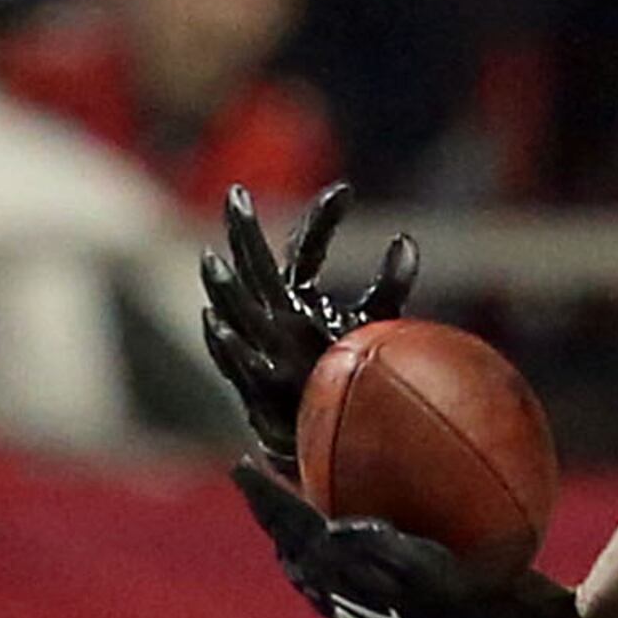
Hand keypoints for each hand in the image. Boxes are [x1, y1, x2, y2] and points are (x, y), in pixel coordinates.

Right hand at [199, 182, 417, 464]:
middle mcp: (273, 313)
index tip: (346, 192)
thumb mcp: (376, 318)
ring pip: (236, 309)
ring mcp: (262, 345)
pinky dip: (226, 341)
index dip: (323, 220)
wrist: (326, 425)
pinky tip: (217, 321)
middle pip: (254, 266)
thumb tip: (405, 239)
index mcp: (298, 294)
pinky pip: (238, 360)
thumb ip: (391, 281)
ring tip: (212, 259)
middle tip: (236, 193)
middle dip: (243, 232)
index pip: (305, 247)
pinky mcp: (260, 381)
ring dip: (224, 287)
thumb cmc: (344, 366)